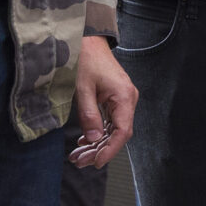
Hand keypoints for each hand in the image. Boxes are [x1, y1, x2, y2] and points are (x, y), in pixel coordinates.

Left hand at [70, 40, 137, 168]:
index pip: (122, 132)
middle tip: (79, 162)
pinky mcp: (116, 100)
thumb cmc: (87, 60)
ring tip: (78, 156)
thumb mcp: (83, 88)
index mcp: (124, 96)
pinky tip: (84, 142)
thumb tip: (94, 139)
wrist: (90, 42)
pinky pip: (110, 122)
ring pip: (113, 130)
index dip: (110, 150)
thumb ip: (89, 115)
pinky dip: (98, 134)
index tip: (96, 163)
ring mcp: (123, 100)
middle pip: (117, 134)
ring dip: (96, 144)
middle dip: (99, 151)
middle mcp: (128, 100)